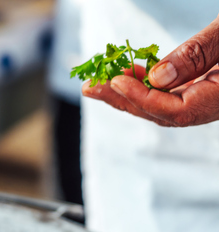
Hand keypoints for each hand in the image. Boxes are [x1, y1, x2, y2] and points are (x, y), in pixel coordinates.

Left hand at [82, 16, 218, 126]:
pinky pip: (170, 93)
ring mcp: (208, 99)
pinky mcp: (204, 88)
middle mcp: (214, 105)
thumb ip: (196, 55)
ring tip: (97, 81)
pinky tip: (124, 73)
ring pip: (162, 104)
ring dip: (127, 92)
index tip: (115, 81)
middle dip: (122, 98)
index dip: (143, 97)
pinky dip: (145, 83)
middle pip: (162, 112)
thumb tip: (155, 77)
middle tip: (89, 87)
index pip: (177, 112)